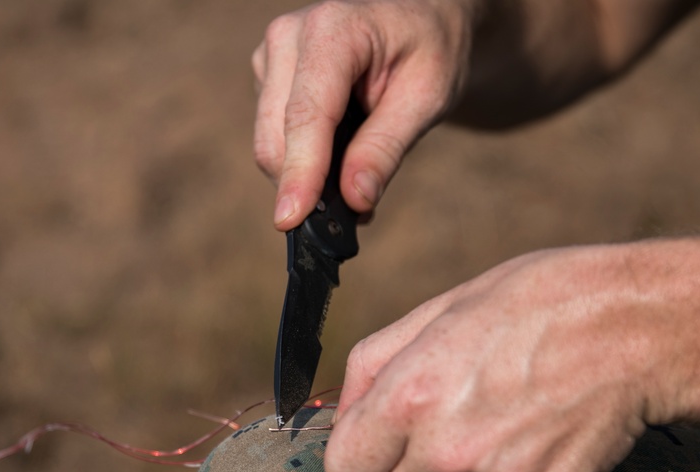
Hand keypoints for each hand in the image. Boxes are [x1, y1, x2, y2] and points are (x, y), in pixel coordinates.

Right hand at [252, 0, 478, 229]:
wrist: (422, 22)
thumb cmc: (431, 50)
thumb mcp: (427, 98)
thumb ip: (387, 148)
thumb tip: (355, 199)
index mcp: (332, 30)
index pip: (306, 115)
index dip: (300, 172)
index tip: (291, 220)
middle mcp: (289, 38)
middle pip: (276, 137)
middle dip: (308, 187)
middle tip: (361, 214)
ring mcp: (272, 59)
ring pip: (271, 146)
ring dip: (309, 179)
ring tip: (360, 182)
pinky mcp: (268, 80)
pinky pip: (276, 140)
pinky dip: (305, 165)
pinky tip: (342, 161)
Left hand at [324, 245, 685, 471]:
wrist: (639, 330)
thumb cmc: (539, 302)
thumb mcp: (444, 307)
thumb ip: (375, 362)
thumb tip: (342, 410)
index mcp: (412, 400)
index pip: (344, 471)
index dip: (358, 449)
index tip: (380, 432)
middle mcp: (447, 455)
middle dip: (408, 456)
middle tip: (457, 405)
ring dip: (460, 466)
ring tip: (506, 409)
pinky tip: (538, 432)